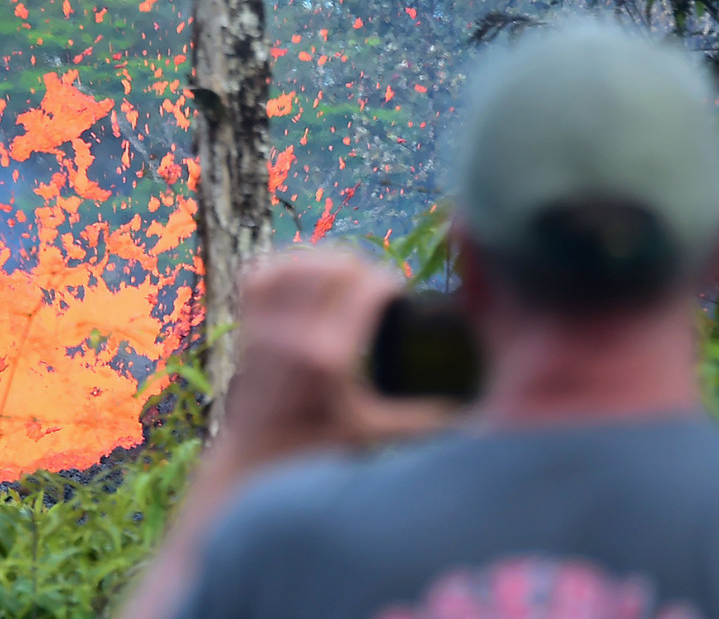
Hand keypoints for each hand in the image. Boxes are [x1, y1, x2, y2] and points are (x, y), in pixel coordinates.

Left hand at [218, 246, 458, 467]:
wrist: (256, 458)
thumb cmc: (318, 449)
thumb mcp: (373, 433)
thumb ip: (421, 419)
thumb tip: (472, 413)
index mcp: (329, 356)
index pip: (368, 286)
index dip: (390, 283)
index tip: (398, 299)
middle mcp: (294, 334)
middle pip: (337, 265)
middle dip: (363, 269)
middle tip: (374, 290)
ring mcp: (266, 326)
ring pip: (300, 261)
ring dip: (326, 264)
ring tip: (344, 281)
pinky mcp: (246, 324)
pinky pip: (262, 273)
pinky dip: (284, 267)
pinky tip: (305, 277)